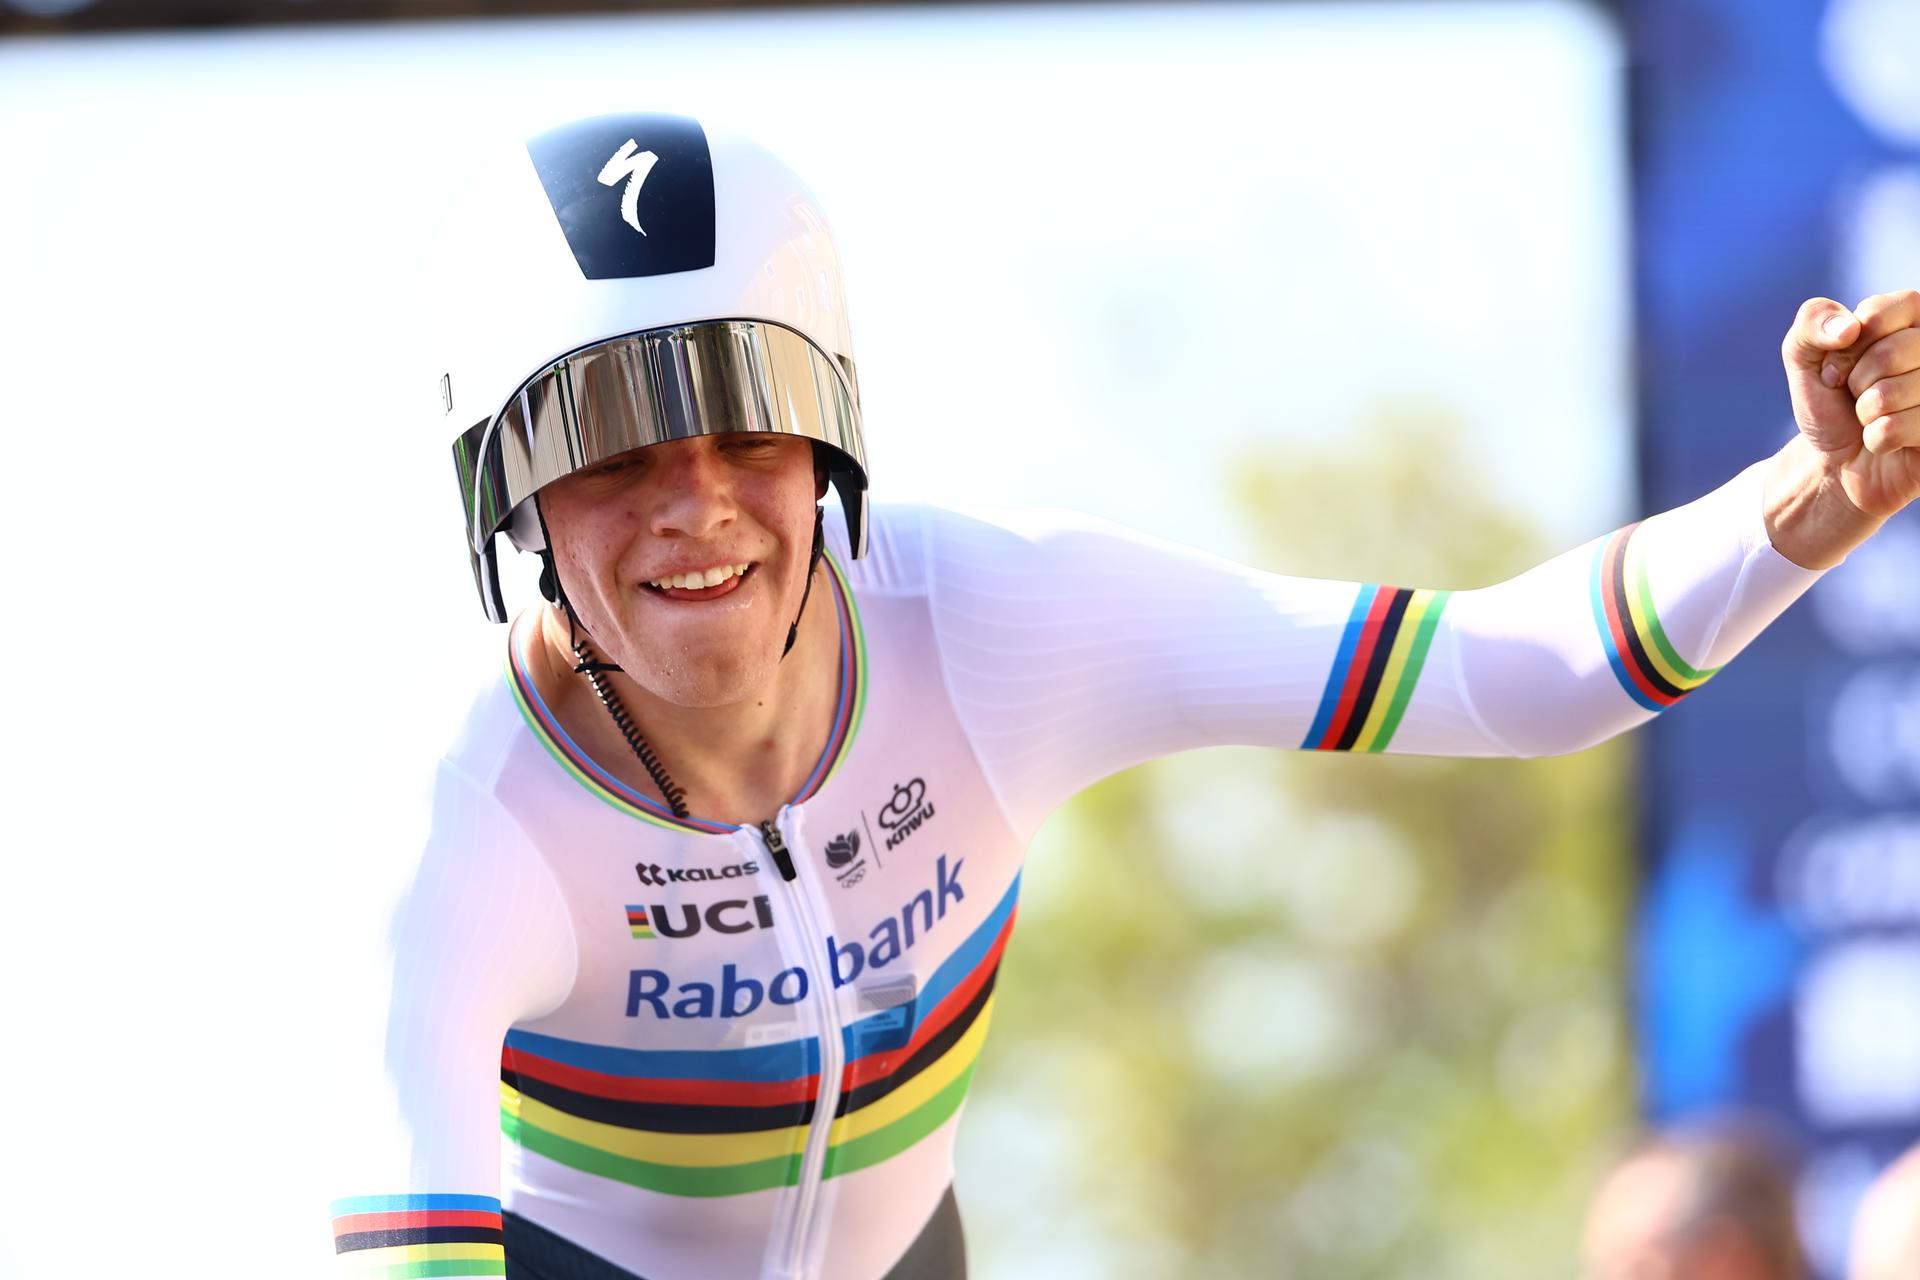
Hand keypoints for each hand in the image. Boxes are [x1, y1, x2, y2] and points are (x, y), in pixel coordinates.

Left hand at [1765, 291, 1919, 567]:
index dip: (1847, 344)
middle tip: (1855, 395)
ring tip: (1872, 417)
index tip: (1836, 365)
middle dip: (1855, 381)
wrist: (1836, 462)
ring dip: (1865, 412)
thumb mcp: (1804, 356)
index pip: (1881, 312)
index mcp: (1912, 318)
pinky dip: (1876, 438)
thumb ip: (1813, 322)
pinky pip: (1896, 428)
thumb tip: (1848, 327)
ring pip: (1891, 393)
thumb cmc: (1830, 402)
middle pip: (1890, 354)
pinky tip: (1883, 440)